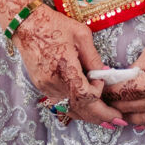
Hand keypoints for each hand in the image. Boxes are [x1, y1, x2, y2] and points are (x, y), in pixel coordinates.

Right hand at [7, 3, 125, 127]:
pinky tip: (85, 106)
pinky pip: (60, 102)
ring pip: (69, 108)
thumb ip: (93, 57)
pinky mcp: (41, 86)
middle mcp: (53, 82)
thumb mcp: (81, 34)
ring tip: (104, 118)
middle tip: (117, 120)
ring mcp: (45, 87)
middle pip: (79, 107)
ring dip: (87, 114)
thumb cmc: (54, 25)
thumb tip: (103, 74)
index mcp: (64, 68)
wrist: (27, 25)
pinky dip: (74, 106)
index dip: (98, 93)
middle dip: (100, 115)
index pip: (85, 95)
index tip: (101, 81)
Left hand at [108, 28, 144, 129]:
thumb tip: (122, 79)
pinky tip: (142, 121)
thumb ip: (135, 68)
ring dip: (131, 118)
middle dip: (116, 106)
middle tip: (107, 103)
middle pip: (132, 108)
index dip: (111, 93)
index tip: (103, 92)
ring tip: (121, 114)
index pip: (124, 93)